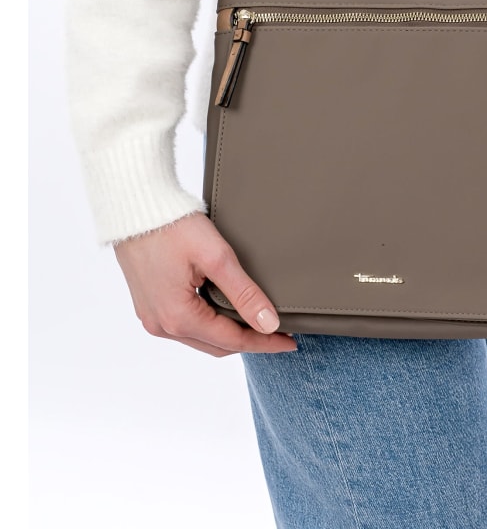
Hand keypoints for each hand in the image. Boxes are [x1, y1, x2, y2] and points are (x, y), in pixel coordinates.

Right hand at [114, 212, 297, 355]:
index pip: (232, 341)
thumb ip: (244, 293)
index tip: (289, 341)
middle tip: (277, 333)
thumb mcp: (215, 257)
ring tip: (255, 323)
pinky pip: (184, 324)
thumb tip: (268, 324)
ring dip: (228, 333)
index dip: (264, 342)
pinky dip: (208, 323)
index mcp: (177, 317)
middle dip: (249, 341)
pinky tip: (224, 311)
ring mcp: (152, 316)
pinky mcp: (148, 304)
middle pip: (215, 345)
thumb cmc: (171, 226)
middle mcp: (161, 325)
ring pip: (200, 337)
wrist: (133, 206)